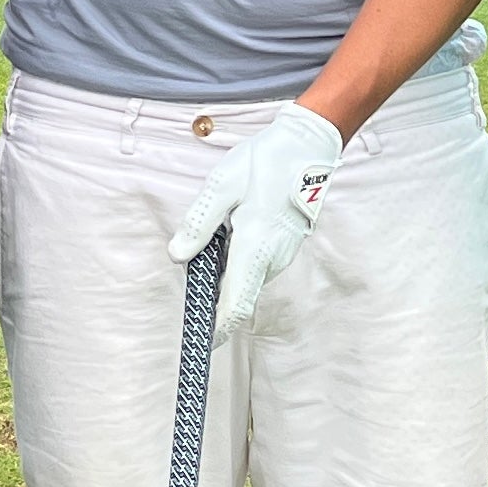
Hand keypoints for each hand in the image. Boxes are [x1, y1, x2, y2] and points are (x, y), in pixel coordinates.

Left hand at [169, 102, 344, 335]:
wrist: (309, 145)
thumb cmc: (265, 161)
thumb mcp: (222, 184)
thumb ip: (199, 223)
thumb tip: (178, 255)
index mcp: (255, 246)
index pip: (236, 304)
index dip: (219, 328)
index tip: (204, 342)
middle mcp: (273, 257)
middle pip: (240, 293)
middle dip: (215, 292)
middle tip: (195, 267)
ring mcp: (284, 252)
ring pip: (249, 277)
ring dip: (227, 270)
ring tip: (216, 234)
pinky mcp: (287, 244)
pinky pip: (259, 262)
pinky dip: (240, 257)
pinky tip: (233, 229)